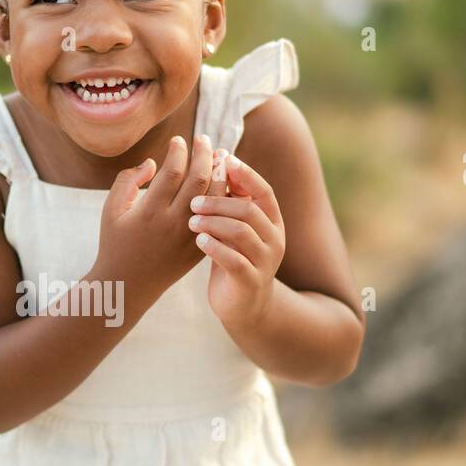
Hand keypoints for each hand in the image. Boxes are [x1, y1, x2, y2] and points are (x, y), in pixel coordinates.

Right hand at [93, 132, 217, 308]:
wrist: (127, 285)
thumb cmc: (114, 243)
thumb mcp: (110, 210)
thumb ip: (127, 180)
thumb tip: (152, 163)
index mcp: (149, 212)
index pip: (173, 171)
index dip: (178, 151)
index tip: (178, 140)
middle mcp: (172, 224)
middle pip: (198, 180)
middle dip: (204, 155)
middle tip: (203, 139)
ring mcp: (188, 237)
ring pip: (214, 199)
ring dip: (219, 173)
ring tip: (218, 155)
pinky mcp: (198, 248)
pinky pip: (218, 218)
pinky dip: (223, 198)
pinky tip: (222, 182)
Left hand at [187, 153, 285, 328]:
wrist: (243, 305)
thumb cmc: (234, 258)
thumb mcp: (234, 228)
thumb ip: (232, 201)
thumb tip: (220, 160)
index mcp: (272, 222)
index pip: (264, 191)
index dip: (245, 174)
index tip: (223, 160)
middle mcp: (274, 239)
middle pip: (249, 210)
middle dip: (219, 201)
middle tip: (193, 202)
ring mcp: (265, 262)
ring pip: (241, 233)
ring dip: (213, 223)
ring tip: (191, 221)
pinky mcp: (250, 282)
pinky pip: (234, 260)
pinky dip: (214, 247)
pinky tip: (198, 241)